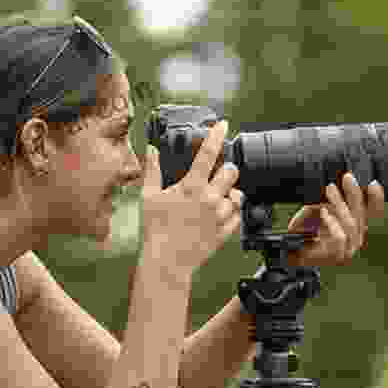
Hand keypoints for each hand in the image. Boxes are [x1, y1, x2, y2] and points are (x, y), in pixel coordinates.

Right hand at [141, 120, 244, 274]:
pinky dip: (232, 212)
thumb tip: (151, 150)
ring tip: (216, 199)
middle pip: (232, 171)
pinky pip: (238, 216)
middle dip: (226, 170)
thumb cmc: (155, 229)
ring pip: (238, 195)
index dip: (217, 134)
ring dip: (229, 193)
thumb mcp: (148, 196)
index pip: (208, 153)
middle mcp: (210, 199)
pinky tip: (219, 214)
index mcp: (192, 187)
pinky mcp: (225, 232)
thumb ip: (152, 170)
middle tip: (217, 175)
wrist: (166, 261)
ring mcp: (220, 216)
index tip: (223, 125)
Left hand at [286, 172, 384, 266]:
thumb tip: (338, 182)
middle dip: (354, 194)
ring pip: (349, 223)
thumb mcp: (318, 213)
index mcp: (356, 228)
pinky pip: (339, 237)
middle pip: (360, 214)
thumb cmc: (309, 233)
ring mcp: (348, 248)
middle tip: (347, 177)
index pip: (372, 213)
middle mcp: (356, 238)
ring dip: (340, 203)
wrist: (296, 256)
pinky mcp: (337, 256)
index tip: (374, 183)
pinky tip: (324, 212)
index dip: (376, 199)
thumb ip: (329, 201)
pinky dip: (332, 222)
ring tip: (330, 188)